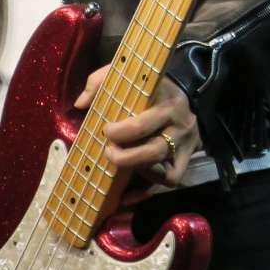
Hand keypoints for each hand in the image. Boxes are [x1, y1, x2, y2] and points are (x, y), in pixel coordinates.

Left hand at [75, 67, 199, 216]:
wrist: (188, 98)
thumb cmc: (152, 88)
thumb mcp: (131, 74)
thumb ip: (102, 81)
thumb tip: (80, 104)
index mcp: (168, 103)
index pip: (142, 124)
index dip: (119, 132)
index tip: (105, 130)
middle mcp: (180, 127)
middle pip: (154, 151)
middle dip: (125, 158)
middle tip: (108, 153)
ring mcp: (186, 147)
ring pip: (164, 172)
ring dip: (138, 172)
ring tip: (121, 166)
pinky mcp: (186, 162)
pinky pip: (169, 182)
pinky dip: (146, 191)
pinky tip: (126, 194)